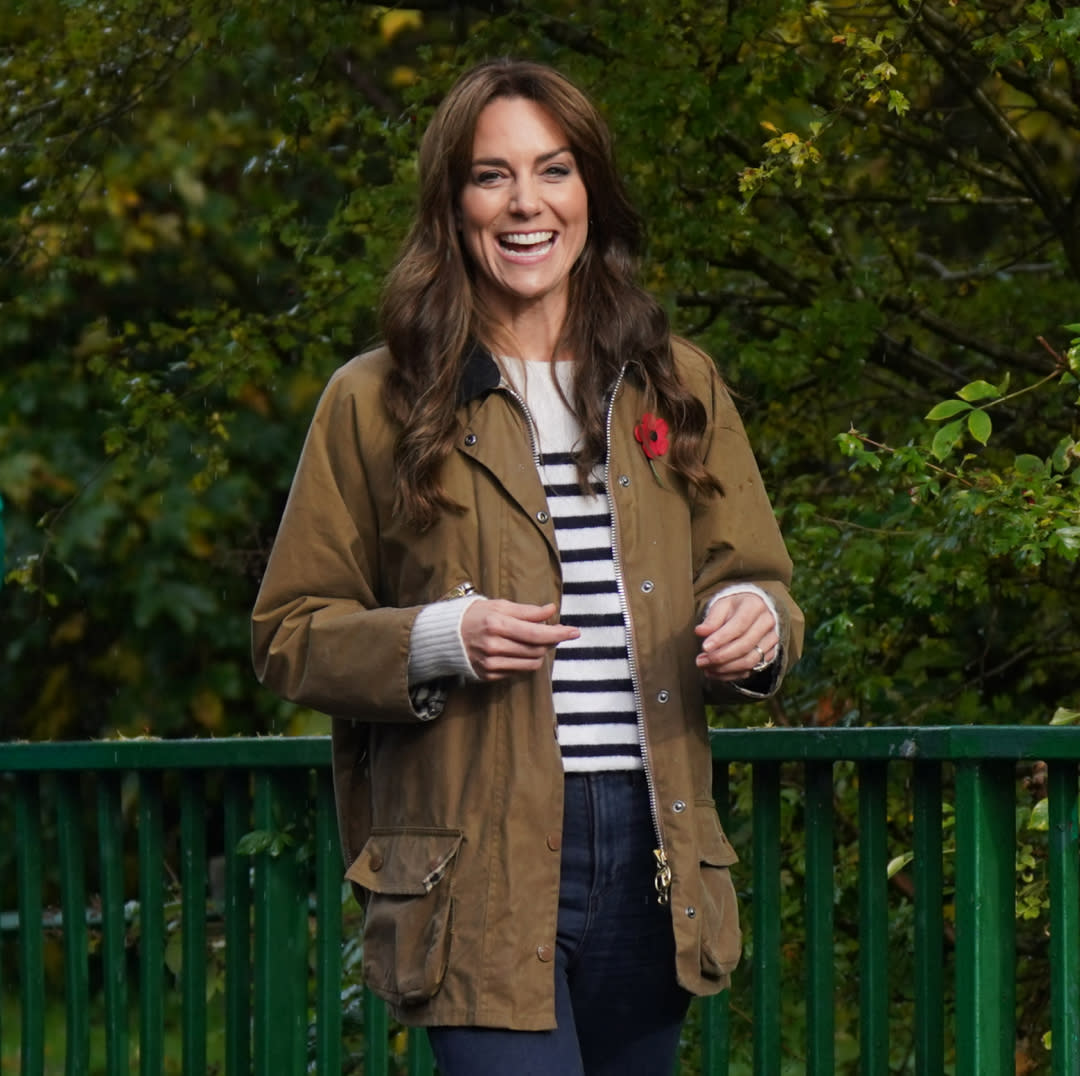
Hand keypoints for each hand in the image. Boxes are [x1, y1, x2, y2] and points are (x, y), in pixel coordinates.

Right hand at [461, 600, 578, 680]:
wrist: (447, 636)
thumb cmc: (476, 615)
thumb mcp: (500, 606)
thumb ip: (527, 611)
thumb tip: (551, 610)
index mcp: (497, 625)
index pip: (536, 634)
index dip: (558, 634)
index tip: (574, 632)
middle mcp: (494, 647)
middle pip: (537, 650)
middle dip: (550, 642)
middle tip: (553, 633)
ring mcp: (491, 664)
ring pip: (531, 664)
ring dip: (539, 653)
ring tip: (534, 641)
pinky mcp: (489, 675)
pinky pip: (519, 671)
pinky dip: (525, 661)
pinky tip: (518, 650)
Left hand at [694, 592, 778, 680]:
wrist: (753, 610)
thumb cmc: (734, 607)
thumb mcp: (721, 605)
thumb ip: (711, 619)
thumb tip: (700, 631)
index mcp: (755, 606)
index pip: (739, 625)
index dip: (721, 639)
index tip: (704, 647)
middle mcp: (767, 623)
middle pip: (745, 646)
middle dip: (720, 657)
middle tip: (700, 661)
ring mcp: (771, 640)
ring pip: (749, 661)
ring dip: (725, 668)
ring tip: (705, 668)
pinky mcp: (769, 654)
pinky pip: (751, 669)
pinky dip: (731, 674)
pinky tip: (715, 672)